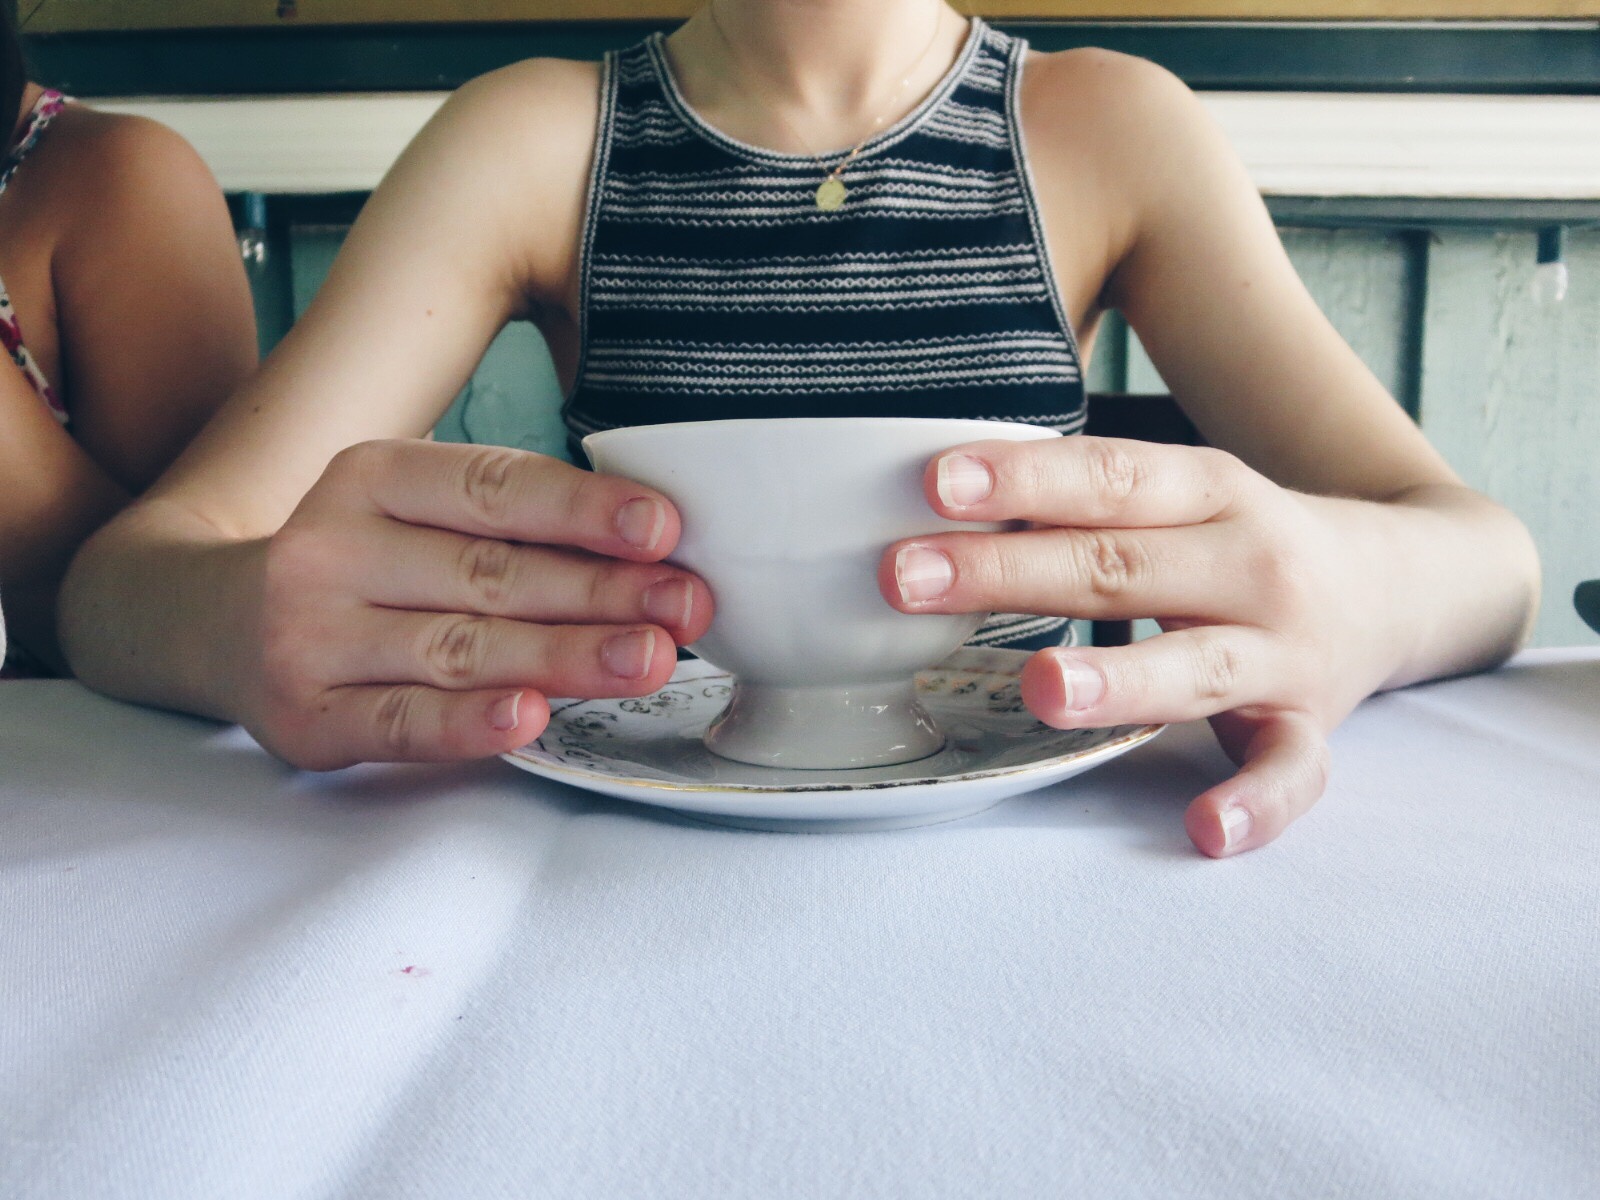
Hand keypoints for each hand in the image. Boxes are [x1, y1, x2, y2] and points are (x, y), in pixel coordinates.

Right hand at [251, 439, 712, 768]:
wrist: (212, 621)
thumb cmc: (360, 564)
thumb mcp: (413, 511)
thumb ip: (510, 524)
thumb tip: (654, 549)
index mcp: (372, 476)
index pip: (493, 487)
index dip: (582, 509)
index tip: (663, 528)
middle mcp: (333, 547)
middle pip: (489, 573)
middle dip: (600, 591)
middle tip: (684, 607)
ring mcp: (311, 635)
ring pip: (458, 647)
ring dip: (563, 656)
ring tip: (646, 659)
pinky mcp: (305, 717)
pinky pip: (399, 722)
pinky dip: (467, 723)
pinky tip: (529, 717)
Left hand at [880, 436, 1378, 856]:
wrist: (1396, 585)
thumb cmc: (1240, 539)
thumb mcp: (1179, 495)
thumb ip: (1084, 501)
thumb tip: (937, 500)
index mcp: (1211, 490)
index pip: (1111, 477)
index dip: (1025, 477)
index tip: (937, 483)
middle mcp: (1252, 564)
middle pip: (1124, 567)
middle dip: (1011, 573)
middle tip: (908, 581)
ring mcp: (1285, 653)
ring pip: (1197, 666)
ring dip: (1118, 678)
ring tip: (1040, 687)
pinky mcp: (1309, 728)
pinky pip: (1290, 773)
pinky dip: (1256, 804)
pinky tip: (1205, 829)